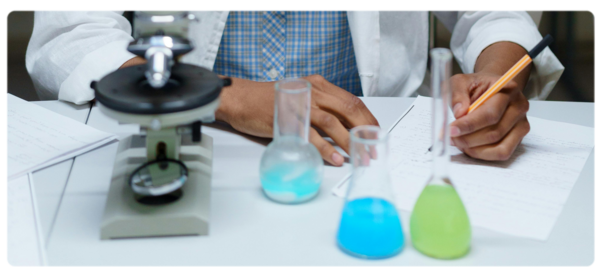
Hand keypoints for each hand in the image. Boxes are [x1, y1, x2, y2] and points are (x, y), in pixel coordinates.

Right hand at [216, 75, 378, 165]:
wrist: (240, 99)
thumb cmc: (269, 101)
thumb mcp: (301, 98)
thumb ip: (321, 108)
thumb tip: (342, 128)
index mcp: (319, 86)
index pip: (352, 101)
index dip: (367, 119)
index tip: (375, 135)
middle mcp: (313, 92)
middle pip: (348, 109)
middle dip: (364, 131)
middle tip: (371, 149)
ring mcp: (300, 105)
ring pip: (332, 122)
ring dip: (348, 142)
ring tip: (358, 157)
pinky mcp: (288, 119)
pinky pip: (311, 135)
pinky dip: (326, 148)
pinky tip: (335, 158)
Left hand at [449, 72, 529, 160]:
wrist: (490, 88)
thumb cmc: (476, 86)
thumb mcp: (461, 81)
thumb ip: (457, 94)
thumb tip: (459, 113)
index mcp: (507, 89)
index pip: (490, 114)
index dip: (469, 125)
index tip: (451, 130)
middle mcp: (518, 106)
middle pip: (494, 133)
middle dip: (467, 139)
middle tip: (450, 137)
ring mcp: (521, 123)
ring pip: (499, 147)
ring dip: (474, 149)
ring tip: (458, 141)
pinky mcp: (518, 137)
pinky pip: (502, 153)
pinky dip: (483, 154)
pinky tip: (469, 147)